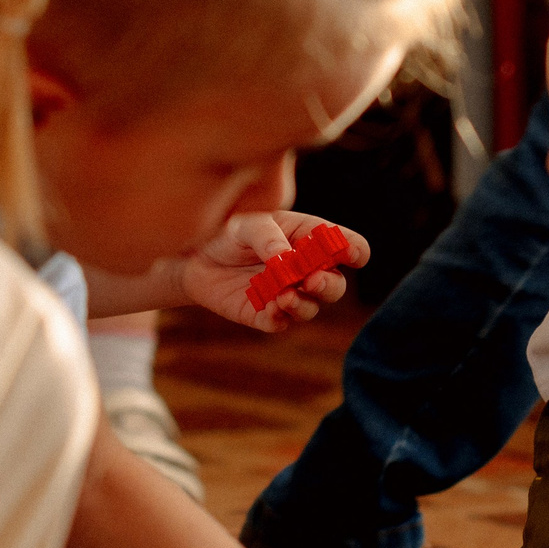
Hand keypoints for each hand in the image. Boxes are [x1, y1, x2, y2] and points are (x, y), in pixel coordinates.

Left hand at [180, 212, 368, 331]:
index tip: (352, 255)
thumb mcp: (246, 224)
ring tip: (284, 295)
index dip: (354, 250)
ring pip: (311, 307)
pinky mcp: (266, 315)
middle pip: (335, 285)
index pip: (345, 247)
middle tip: (312, 280)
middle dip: (329, 285)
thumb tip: (286, 259)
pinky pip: (281, 322)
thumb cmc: (227, 233)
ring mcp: (288, 295)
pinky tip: (271, 306)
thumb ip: (268, 237)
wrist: (194, 258)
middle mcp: (305, 270)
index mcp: (309, 240)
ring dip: (303, 303)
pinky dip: (279, 317)